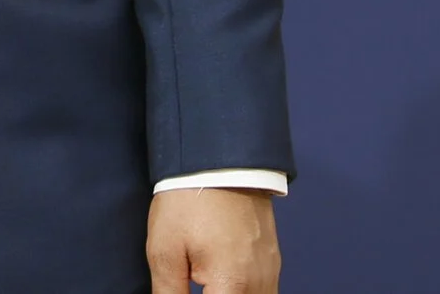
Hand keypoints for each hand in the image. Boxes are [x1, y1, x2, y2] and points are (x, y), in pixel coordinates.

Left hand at [148, 188, 279, 293]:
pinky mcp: (273, 259)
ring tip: (208, 282)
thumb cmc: (188, 202)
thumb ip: (168, 293)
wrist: (219, 158)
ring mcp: (271, 271)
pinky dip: (246, 292)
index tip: (185, 287)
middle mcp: (260, 284)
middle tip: (195, 281)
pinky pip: (265, 291)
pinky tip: (226, 284)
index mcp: (233, 286)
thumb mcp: (165, 251)